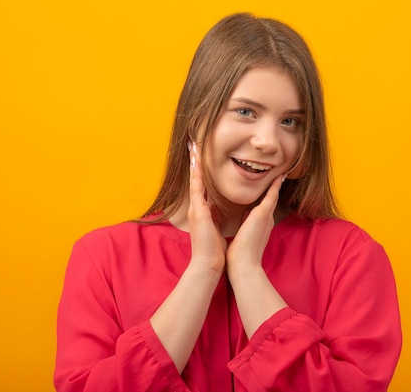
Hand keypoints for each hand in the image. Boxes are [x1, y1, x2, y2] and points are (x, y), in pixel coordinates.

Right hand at [186, 142, 226, 273]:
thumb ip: (215, 218)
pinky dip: (196, 176)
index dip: (200, 172)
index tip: (200, 158)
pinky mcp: (198, 212)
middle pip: (195, 180)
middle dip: (194, 163)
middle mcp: (196, 208)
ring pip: (194, 181)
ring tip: (193, 148)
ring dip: (193, 164)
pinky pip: (196, 189)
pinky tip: (195, 163)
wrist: (208, 264)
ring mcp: (195, 209)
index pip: (201, 187)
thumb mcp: (215, 229)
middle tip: (193, 145)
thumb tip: (217, 211)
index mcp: (202, 212)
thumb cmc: (214, 251)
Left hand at [226, 174, 284, 272]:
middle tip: (281, 175)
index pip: (264, 207)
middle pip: (271, 200)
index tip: (269, 187)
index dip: (267, 196)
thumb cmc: (240, 253)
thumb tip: (243, 213)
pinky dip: (275, 186)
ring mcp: (266, 216)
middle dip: (275, 188)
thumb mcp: (242, 233)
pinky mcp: (263, 214)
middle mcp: (266, 219)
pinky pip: (272, 196)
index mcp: (260, 224)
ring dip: (277, 184)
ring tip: (282, 173)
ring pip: (273, 196)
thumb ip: (244, 222)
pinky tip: (280, 176)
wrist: (243, 262)